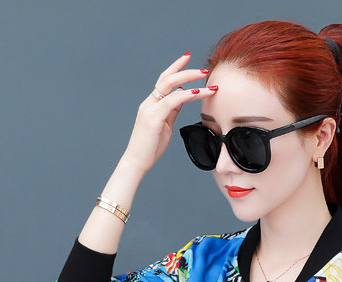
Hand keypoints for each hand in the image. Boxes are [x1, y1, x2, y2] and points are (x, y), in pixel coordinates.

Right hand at [120, 53, 216, 174]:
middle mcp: (149, 104)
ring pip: (170, 86)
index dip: (176, 68)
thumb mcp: (165, 125)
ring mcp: (150, 110)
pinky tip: (198, 92)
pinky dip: (186, 95)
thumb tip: (183, 97)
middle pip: (167, 78)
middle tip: (202, 67)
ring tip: (205, 77)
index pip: (164, 81)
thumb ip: (172, 110)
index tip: (188, 58)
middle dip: (185, 69)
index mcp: (151, 105)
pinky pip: (172, 101)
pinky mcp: (153, 119)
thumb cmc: (150, 148)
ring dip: (189, 79)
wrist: (136, 163)